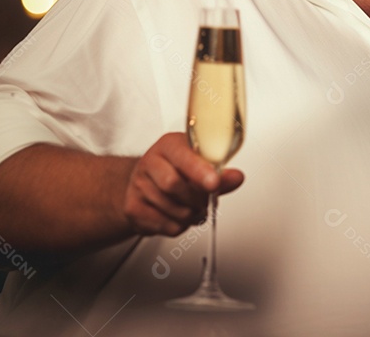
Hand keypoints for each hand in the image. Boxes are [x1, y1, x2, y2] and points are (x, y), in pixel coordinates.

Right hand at [121, 133, 243, 236]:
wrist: (146, 181)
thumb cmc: (177, 169)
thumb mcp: (200, 163)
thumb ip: (220, 172)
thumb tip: (236, 177)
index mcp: (169, 145)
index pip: (183, 156)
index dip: (200, 171)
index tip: (214, 183)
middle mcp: (150, 162)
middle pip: (173, 185)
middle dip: (196, 198)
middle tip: (206, 200)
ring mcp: (138, 186)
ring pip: (171, 209)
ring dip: (191, 214)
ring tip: (194, 207)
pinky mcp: (133, 208)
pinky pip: (164, 225)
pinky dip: (180, 225)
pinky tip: (179, 215)